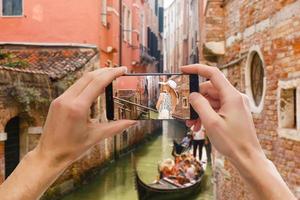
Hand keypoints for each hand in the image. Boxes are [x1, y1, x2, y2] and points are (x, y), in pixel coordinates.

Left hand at [0, 67, 136, 199]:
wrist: (49, 155)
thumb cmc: (72, 148)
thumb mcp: (97, 136)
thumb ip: (117, 127)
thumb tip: (133, 121)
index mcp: (78, 107)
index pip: (98, 83)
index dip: (112, 74)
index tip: (123, 70)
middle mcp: (67, 99)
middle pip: (89, 77)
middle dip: (105, 71)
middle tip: (119, 71)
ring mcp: (60, 99)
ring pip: (81, 80)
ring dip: (96, 76)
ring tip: (109, 76)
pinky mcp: (57, 101)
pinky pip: (74, 87)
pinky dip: (87, 83)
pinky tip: (95, 86)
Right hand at [181, 64, 261, 161]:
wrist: (247, 158)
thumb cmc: (232, 141)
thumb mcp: (211, 122)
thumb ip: (199, 105)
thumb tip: (192, 95)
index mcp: (232, 96)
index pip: (213, 74)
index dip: (197, 69)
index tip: (183, 70)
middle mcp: (235, 97)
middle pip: (209, 89)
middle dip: (195, 99)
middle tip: (184, 109)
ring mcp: (234, 105)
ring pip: (211, 100)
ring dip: (199, 110)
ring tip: (191, 123)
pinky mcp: (233, 113)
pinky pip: (216, 108)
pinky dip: (206, 115)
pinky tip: (198, 126)